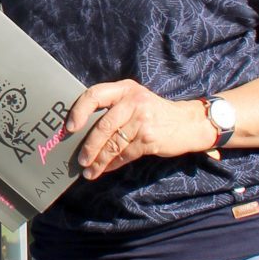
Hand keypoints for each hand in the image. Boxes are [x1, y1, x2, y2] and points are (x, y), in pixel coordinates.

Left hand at [65, 81, 214, 177]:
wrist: (188, 123)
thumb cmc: (153, 112)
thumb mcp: (135, 100)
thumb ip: (113, 108)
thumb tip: (82, 130)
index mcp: (125, 88)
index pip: (95, 95)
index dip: (79, 111)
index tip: (70, 127)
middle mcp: (133, 101)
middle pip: (103, 125)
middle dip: (89, 146)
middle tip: (80, 159)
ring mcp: (142, 120)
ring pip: (113, 143)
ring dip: (99, 160)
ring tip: (89, 171)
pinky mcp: (150, 138)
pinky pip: (125, 154)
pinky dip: (113, 164)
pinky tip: (105, 169)